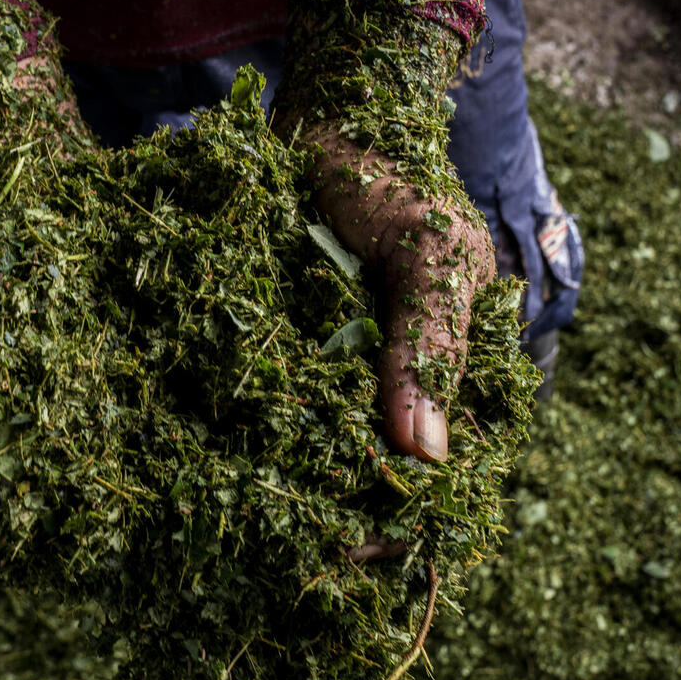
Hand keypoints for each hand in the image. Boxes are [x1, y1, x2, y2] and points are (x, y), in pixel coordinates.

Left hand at [295, 123, 495, 557]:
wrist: (334, 117)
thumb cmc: (397, 184)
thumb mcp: (430, 256)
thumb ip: (429, 347)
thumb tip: (425, 458)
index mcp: (458, 371)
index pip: (445, 472)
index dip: (406, 520)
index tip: (358, 554)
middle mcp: (403, 383)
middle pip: (381, 480)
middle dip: (344, 524)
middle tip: (296, 563)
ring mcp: (347, 374)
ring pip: (328, 461)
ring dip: (296, 500)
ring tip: (254, 546)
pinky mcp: (294, 356)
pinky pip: (280, 420)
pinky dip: (258, 451)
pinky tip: (223, 482)